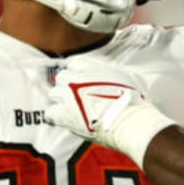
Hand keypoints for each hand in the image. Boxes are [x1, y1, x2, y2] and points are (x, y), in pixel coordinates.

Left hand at [45, 63, 173, 165]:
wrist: (129, 121)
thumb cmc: (132, 103)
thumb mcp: (125, 78)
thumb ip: (110, 75)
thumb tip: (108, 77)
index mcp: (92, 68)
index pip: (74, 63)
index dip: (77, 72)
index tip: (80, 79)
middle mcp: (77, 79)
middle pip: (62, 77)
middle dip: (68, 86)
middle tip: (76, 96)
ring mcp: (69, 96)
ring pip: (55, 94)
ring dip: (61, 101)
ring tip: (71, 109)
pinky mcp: (64, 114)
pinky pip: (51, 113)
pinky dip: (55, 116)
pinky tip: (61, 120)